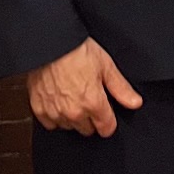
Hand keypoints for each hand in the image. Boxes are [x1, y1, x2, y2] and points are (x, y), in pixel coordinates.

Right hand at [27, 37, 142, 137]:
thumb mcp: (106, 65)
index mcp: (93, 103)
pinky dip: (55, 115)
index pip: (107, 128)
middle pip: (88, 129)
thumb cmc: (77, 50)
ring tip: (72, 95)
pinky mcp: (39, 109)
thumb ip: (121, 88)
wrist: (50, 43)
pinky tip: (58, 100)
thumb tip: (135, 103)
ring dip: (73, 117)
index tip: (106, 110)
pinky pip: (50, 123)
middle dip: (91, 118)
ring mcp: (55, 112)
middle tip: (88, 97)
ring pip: (69, 126)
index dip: (109, 119)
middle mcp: (74, 113)